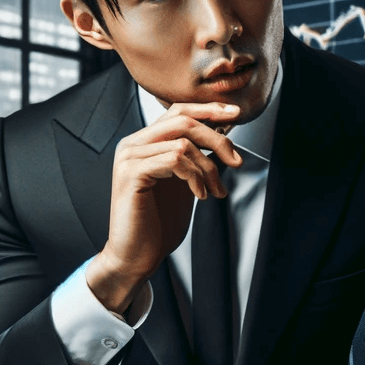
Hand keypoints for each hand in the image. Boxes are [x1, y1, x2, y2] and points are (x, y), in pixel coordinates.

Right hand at [86, 102, 243, 312]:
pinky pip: (174, 159)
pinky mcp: (131, 173)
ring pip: (183, 142)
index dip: (209, 109)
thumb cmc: (159, 222)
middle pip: (184, 120)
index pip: (178, 110)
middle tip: (236, 161)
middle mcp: (133, 144)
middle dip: (217, 139)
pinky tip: (199, 195)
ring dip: (208, 168)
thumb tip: (224, 139)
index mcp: (144, 142)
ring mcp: (129, 157)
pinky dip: (195, 177)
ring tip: (214, 191)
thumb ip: (199, 159)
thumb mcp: (186, 183)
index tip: (236, 114)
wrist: (137, 255)